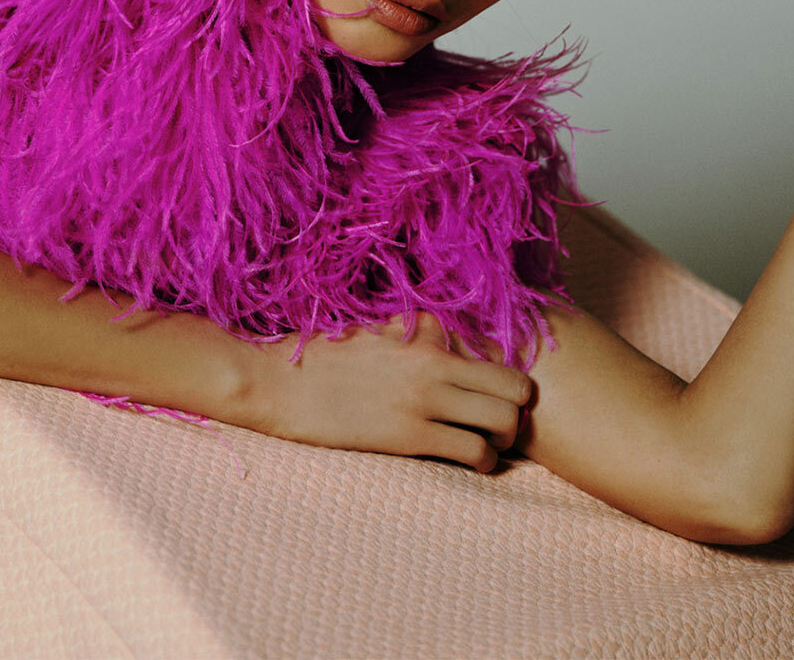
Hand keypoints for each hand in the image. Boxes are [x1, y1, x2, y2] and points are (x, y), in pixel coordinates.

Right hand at [241, 312, 531, 472]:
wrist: (275, 382)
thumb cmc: (317, 355)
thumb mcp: (370, 330)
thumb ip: (412, 331)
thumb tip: (438, 331)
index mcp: (425, 337)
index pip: (499, 353)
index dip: (509, 379)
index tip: (498, 395)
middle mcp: (433, 364)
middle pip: (516, 389)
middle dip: (518, 411)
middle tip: (501, 425)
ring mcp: (424, 400)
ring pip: (503, 423)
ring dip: (503, 441)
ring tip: (486, 447)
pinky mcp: (408, 436)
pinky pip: (473, 451)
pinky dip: (482, 462)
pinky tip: (469, 463)